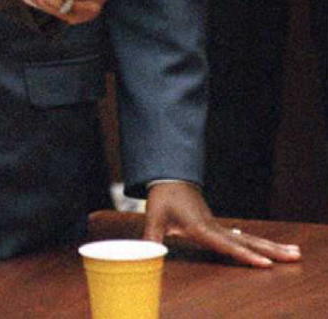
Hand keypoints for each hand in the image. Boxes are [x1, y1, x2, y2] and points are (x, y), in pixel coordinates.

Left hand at [143, 181, 300, 266]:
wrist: (168, 177)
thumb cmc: (162, 197)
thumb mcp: (154, 216)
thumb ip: (150, 237)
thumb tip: (144, 253)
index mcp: (201, 226)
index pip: (227, 244)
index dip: (245, 255)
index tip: (265, 263)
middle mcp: (214, 227)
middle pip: (248, 240)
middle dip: (271, 249)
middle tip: (295, 255)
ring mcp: (218, 226)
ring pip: (249, 237)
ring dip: (270, 245)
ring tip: (294, 252)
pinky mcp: (217, 226)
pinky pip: (242, 236)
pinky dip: (258, 242)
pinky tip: (271, 248)